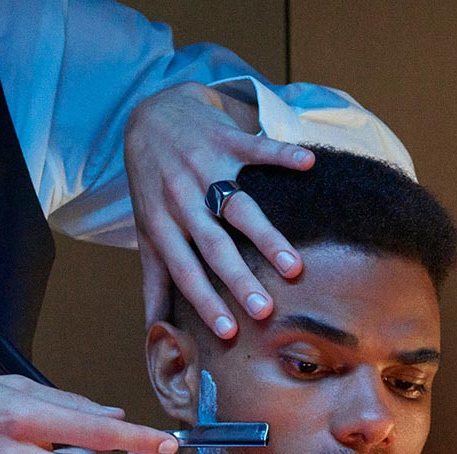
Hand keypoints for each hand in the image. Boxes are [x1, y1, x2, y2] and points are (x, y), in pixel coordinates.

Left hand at [124, 81, 313, 333]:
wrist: (150, 117)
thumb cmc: (153, 187)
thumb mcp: (148, 234)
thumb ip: (155, 283)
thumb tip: (155, 334)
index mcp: (163, 227)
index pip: (185, 271)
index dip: (204, 300)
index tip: (227, 331)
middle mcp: (182, 200)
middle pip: (214, 246)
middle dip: (239, 279)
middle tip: (264, 310)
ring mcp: (205, 169)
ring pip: (238, 206)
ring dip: (266, 236)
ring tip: (293, 266)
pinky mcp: (226, 140)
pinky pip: (255, 148)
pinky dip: (281, 154)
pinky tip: (307, 163)